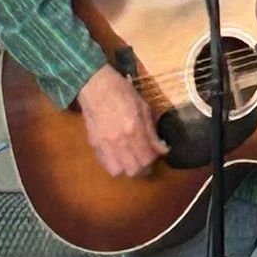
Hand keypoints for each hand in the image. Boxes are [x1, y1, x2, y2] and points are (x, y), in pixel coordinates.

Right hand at [78, 63, 168, 177]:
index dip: (155, 159)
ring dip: (127, 169)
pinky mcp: (94, 144)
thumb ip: (152, 131)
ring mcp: (104, 144)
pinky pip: (104, 163)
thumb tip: (162, 149)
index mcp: (133, 129)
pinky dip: (114, 164)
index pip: (147, 158)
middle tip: (146, 159)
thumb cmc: (121, 91)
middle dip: (143, 168)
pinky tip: (118, 156)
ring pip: (118, 171)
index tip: (157, 153)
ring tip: (131, 160)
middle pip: (134, 170)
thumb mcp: (143, 107)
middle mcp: (119, 141)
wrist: (94, 85)